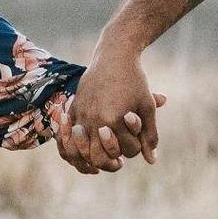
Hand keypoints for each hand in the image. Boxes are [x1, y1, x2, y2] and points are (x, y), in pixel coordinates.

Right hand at [62, 45, 166, 173]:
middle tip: (117, 159)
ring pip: (79, 151)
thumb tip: (151, 162)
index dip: (134, 150)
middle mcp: (94, 120)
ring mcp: (81, 115)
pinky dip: (74, 146)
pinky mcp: (73, 109)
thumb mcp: (147, 107)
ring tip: (100, 153)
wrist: (114, 56)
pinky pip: (67, 137)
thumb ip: (150, 136)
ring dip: (90, 157)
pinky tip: (87, 145)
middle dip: (110, 162)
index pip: (126, 151)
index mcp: (114, 120)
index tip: (135, 142)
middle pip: (98, 158)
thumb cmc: (134, 81)